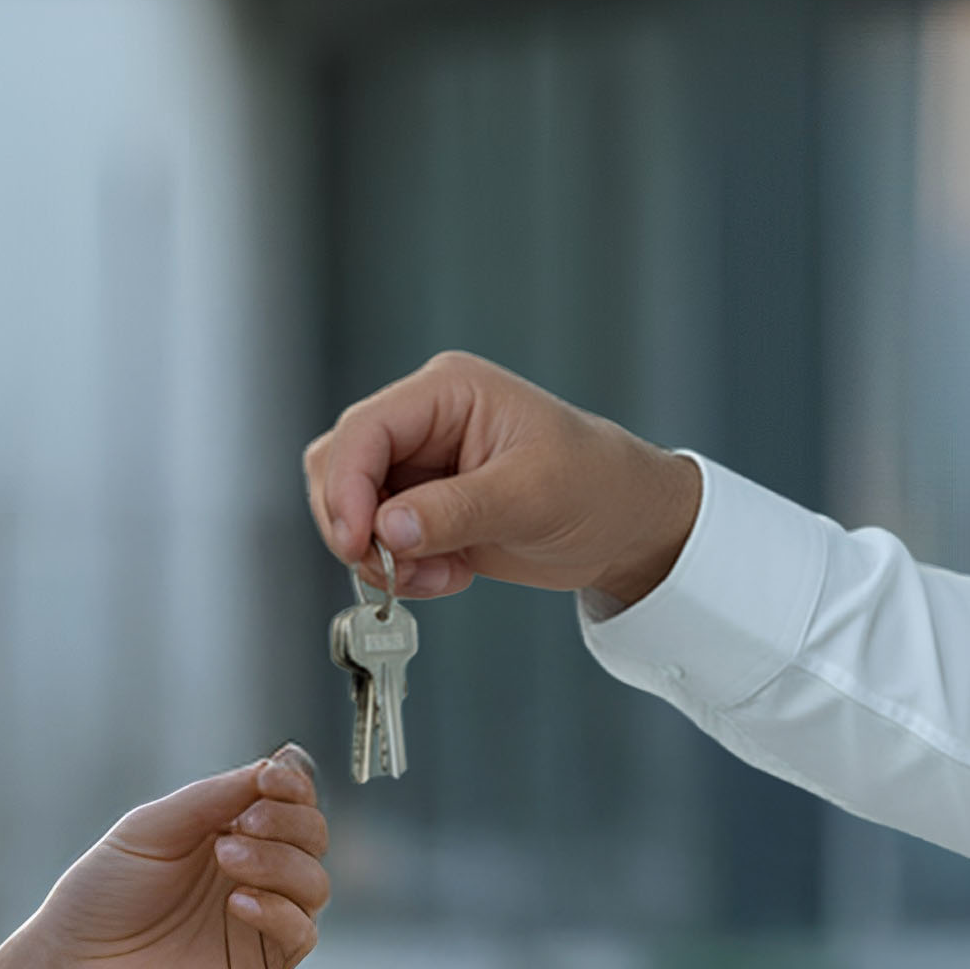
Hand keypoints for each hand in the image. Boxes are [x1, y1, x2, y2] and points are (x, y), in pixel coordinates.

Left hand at [17, 748, 331, 968]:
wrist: (75, 963)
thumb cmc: (106, 890)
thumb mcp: (153, 827)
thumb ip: (212, 797)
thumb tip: (274, 766)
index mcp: (233, 831)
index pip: (291, 800)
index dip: (293, 784)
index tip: (269, 777)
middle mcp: (257, 871)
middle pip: (313, 835)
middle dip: (289, 820)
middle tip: (243, 823)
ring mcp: (263, 918)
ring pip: (314, 883)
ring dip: (280, 862)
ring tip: (226, 857)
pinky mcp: (261, 965)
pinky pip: (300, 935)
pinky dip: (279, 911)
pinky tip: (236, 902)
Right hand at [301, 350, 704, 607]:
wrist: (628, 526)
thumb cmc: (598, 485)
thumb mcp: (532, 495)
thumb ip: (455, 511)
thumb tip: (386, 530)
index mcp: (448, 392)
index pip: (366, 429)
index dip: (347, 486)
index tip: (357, 542)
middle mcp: (425, 423)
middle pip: (341, 466)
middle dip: (356, 524)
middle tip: (390, 569)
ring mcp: (421, 467)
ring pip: (353, 508)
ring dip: (379, 554)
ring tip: (436, 574)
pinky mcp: (424, 509)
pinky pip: (378, 540)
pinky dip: (400, 569)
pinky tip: (449, 575)